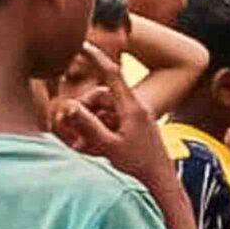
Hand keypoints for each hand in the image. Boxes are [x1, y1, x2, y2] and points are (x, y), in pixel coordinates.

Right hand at [50, 44, 172, 190]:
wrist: (162, 184)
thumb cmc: (139, 168)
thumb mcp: (109, 147)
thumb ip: (87, 126)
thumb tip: (67, 105)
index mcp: (132, 108)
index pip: (111, 73)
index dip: (95, 56)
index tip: (79, 43)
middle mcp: (136, 108)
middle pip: (100, 95)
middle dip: (83, 108)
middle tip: (71, 132)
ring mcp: (136, 118)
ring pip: (103, 110)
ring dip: (90, 123)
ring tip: (82, 146)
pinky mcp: (136, 128)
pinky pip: (111, 121)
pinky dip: (99, 130)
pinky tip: (91, 149)